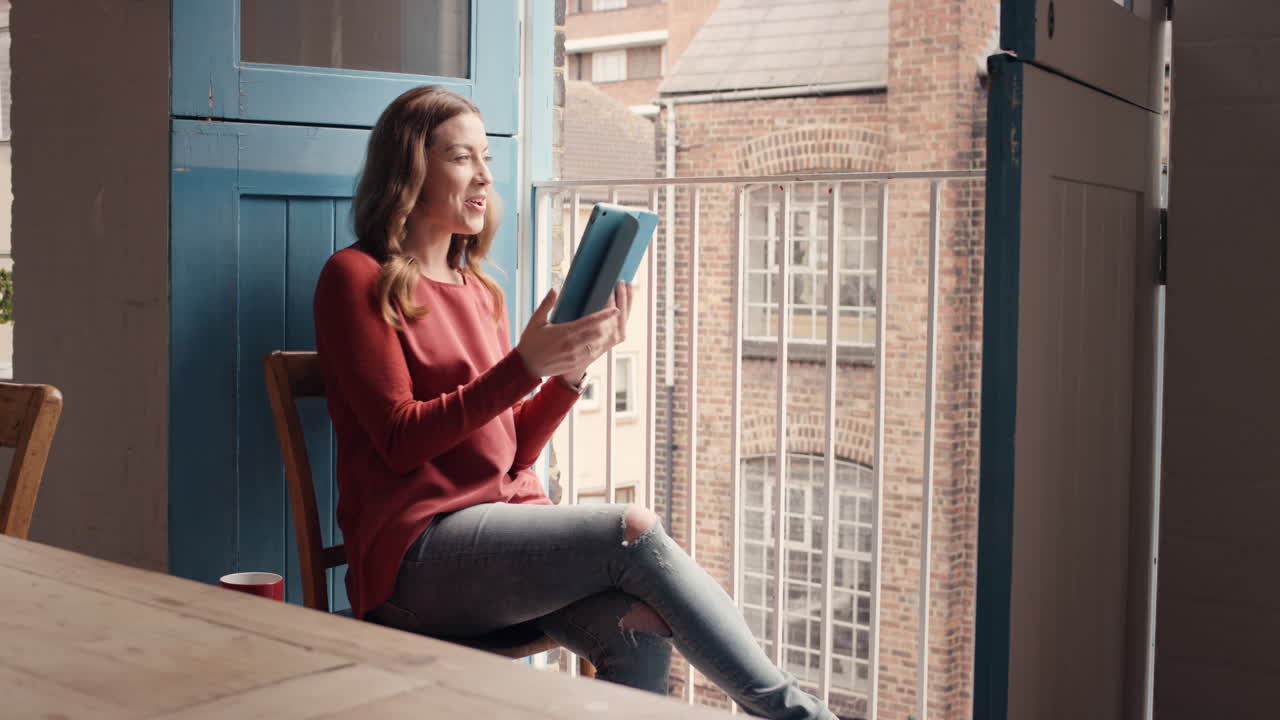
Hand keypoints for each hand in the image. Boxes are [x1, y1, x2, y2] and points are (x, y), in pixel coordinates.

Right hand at [515, 284, 630, 378]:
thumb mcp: (536, 321)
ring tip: (609, 328)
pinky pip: (591, 355)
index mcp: (565, 332)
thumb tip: (554, 289)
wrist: (526, 365)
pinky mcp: (574, 364)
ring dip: (604, 337)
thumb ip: (546, 305)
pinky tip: (599, 341)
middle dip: (608, 325)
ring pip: (597, 345)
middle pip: (598, 333)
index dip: (605, 315)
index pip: (590, 321)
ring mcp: (575, 356)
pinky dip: (597, 347)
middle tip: (613, 318)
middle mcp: (572, 345)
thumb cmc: (530, 341)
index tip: (615, 309)